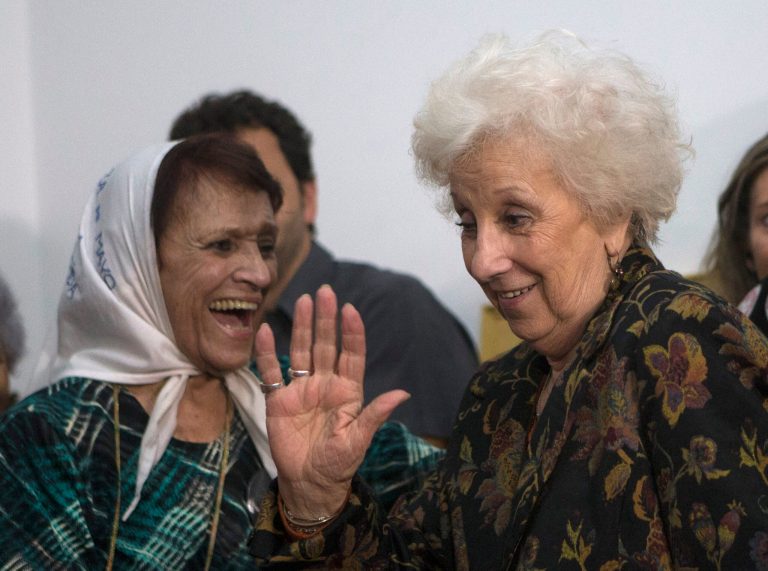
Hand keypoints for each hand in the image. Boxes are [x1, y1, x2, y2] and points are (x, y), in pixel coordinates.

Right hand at [253, 285, 409, 516]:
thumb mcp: (358, 441)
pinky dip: (267, 353)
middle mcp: (325, 385)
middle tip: (326, 291)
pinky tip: (266, 331)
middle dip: (326, 319)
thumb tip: (402, 394)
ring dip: (303, 327)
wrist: (308, 484)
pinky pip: (271, 373)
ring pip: (302, 351)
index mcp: (347, 392)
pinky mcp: (279, 401)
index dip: (352, 333)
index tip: (351, 310)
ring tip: (304, 299)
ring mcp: (301, 390)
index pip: (351, 355)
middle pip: (325, 346)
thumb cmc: (337, 464)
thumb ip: (375, 415)